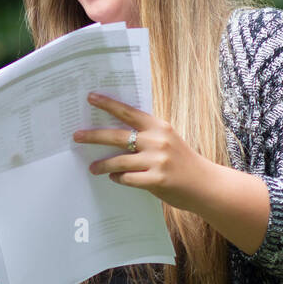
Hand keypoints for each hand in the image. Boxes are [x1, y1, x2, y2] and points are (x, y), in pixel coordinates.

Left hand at [74, 91, 212, 212]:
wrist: (206, 184)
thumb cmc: (183, 162)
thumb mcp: (168, 140)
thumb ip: (147, 136)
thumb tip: (116, 135)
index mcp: (159, 127)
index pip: (129, 112)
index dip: (108, 104)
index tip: (91, 98)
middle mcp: (157, 141)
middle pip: (118, 136)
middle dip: (94, 136)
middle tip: (76, 136)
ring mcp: (157, 161)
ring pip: (119, 161)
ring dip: (103, 165)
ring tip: (92, 168)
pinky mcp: (156, 180)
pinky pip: (127, 179)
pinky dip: (118, 178)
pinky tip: (114, 178)